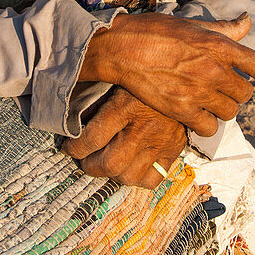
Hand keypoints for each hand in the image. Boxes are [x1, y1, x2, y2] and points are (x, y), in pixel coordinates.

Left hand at [63, 87, 185, 188]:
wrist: (185, 75)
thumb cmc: (143, 75)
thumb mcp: (117, 78)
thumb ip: (96, 98)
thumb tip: (73, 119)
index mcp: (125, 106)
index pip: (92, 138)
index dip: (74, 148)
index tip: (69, 147)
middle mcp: (144, 128)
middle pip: (110, 164)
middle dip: (90, 166)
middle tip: (85, 159)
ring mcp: (161, 142)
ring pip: (129, 176)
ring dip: (112, 174)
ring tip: (107, 163)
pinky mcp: (174, 150)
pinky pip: (153, 179)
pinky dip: (138, 178)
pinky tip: (131, 166)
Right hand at [79, 12, 254, 136]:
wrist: (122, 48)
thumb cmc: (155, 31)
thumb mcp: (193, 23)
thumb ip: (224, 28)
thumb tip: (246, 21)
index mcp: (218, 45)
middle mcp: (214, 70)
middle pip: (245, 93)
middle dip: (238, 93)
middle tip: (224, 90)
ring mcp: (199, 92)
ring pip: (230, 112)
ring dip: (224, 109)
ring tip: (210, 103)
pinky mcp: (182, 110)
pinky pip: (209, 127)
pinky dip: (207, 124)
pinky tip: (197, 116)